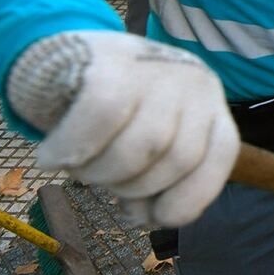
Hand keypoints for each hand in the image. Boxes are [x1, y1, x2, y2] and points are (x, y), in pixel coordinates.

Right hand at [7, 31, 238, 227]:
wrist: (73, 58)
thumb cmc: (121, 113)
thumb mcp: (151, 140)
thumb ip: (158, 178)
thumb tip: (150, 216)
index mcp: (211, 105)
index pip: (221, 154)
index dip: (190, 197)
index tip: (154, 217)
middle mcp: (194, 83)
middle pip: (177, 158)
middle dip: (133, 187)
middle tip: (101, 180)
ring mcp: (158, 68)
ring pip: (140, 146)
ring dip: (100, 173)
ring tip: (77, 166)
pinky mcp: (113, 60)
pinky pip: (99, 117)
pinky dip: (70, 148)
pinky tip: (52, 158)